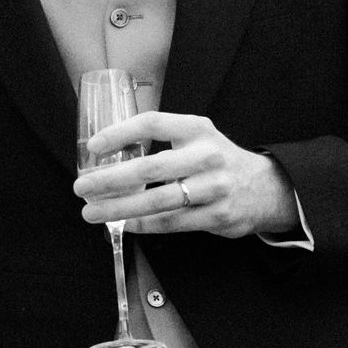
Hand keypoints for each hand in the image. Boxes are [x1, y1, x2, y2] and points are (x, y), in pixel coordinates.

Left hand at [73, 111, 300, 238]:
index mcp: (197, 129)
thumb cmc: (217, 161)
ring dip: (120, 208)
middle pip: (150, 167)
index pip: (152, 123)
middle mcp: (206, 156)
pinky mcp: (217, 215)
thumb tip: (109, 152)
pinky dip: (144, 224)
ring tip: (93, 211)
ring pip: (158, 201)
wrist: (266, 188)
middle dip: (110, 179)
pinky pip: (172, 222)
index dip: (120, 133)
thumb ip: (162, 140)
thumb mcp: (196, 138)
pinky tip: (124, 223)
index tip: (94, 146)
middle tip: (82, 186)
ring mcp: (214, 187)